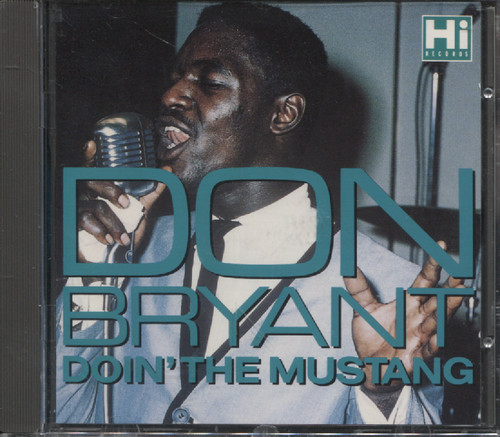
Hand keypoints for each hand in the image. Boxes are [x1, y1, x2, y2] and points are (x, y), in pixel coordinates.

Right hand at [78, 140, 165, 258]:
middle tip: (126, 204)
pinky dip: (100, 231)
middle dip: (110, 191)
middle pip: (92, 183)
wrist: (119, 259)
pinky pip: (84, 223)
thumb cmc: (126, 231)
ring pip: (93, 207)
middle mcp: (85, 196)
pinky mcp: (73, 226)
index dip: (88, 156)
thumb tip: (167, 170)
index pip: (91, 168)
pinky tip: (108, 240)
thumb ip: (152, 190)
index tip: (91, 145)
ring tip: (122, 237)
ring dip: (112, 223)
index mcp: (99, 189)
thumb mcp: (141, 210)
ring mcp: (77, 210)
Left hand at [344, 241, 464, 390]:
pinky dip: (436, 340)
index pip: (424, 281)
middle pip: (438, 299)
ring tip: (458, 294)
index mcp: (408, 303)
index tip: (442, 247)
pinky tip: (440, 332)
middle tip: (460, 273)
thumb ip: (358, 289)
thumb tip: (348, 267)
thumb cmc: (371, 338)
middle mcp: (418, 317)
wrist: (369, 366)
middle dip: (449, 287)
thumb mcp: (363, 310)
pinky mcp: (419, 355)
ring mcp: (421, 335)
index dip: (432, 265)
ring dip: (448, 308)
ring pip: (438, 320)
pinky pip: (430, 347)